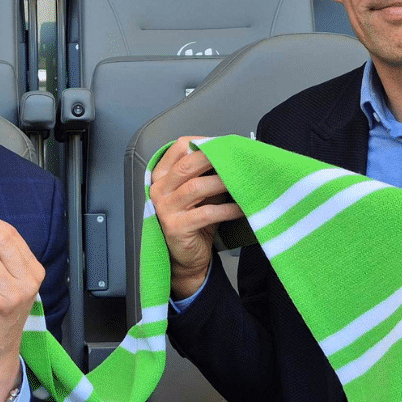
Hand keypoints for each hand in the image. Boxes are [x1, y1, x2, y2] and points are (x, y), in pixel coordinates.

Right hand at [149, 137, 244, 299]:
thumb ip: (207, 175)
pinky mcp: (176, 227)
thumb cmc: (193, 222)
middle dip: (214, 158)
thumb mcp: (198, 194)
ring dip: (223, 182)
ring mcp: (165, 209)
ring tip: (243, 180)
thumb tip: (233, 155)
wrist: (185, 259)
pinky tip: (241, 207)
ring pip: (196, 187)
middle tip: (237, 157)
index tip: (222, 143)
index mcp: (161, 177)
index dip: (201, 142)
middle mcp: (158, 190)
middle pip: (187, 165)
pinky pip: (206, 213)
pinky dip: (227, 209)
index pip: (177, 148)